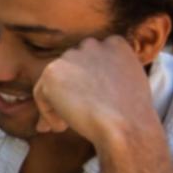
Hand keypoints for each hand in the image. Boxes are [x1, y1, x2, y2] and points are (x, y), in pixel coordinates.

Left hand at [32, 36, 159, 143]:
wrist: (124, 126)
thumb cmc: (131, 117)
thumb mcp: (128, 86)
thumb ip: (108, 76)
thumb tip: (82, 88)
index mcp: (115, 44)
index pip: (91, 60)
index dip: (85, 84)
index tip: (88, 104)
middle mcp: (93, 45)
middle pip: (70, 69)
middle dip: (68, 93)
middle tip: (67, 118)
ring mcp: (72, 56)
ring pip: (54, 82)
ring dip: (57, 104)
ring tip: (62, 126)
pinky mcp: (52, 72)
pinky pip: (41, 94)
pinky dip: (48, 113)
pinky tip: (60, 128)